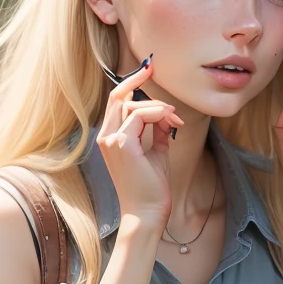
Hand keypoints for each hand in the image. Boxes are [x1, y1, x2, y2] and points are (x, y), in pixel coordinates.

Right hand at [96, 58, 184, 228]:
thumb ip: (157, 132)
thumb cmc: (151, 188)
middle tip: (155, 72)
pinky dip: (160, 114)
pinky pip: (140, 115)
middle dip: (138, 81)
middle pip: (118, 96)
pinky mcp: (122, 144)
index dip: (129, 83)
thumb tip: (165, 115)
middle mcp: (106, 137)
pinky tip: (173, 124)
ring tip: (176, 121)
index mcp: (110, 138)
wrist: (147, 213)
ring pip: (132, 104)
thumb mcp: (156, 153)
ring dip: (159, 107)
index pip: (115, 102)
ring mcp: (111, 140)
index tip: (147, 70)